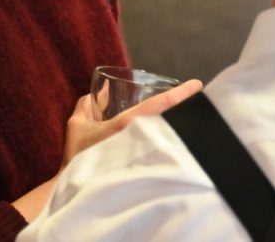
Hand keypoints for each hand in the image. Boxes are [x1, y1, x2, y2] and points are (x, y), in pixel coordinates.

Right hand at [60, 79, 202, 166]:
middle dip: (184, 110)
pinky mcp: (144, 168)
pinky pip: (161, 149)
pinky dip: (169, 141)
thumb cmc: (78, 157)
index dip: (181, 94)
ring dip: (177, 126)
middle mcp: (140, 138)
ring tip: (189, 117)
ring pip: (168, 136)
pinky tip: (175, 141)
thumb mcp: (77, 127)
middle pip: (170, 121)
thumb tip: (102, 92)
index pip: (160, 105)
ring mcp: (145, 155)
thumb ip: (87, 105)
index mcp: (127, 125)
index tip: (197, 84)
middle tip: (196, 99)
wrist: (77, 189)